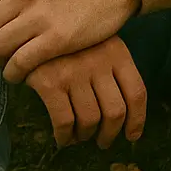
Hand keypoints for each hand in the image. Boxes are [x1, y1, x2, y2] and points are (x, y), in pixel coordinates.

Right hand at [25, 35, 146, 147]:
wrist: (33, 28)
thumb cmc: (70, 42)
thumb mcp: (100, 44)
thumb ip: (113, 69)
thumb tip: (120, 112)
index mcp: (118, 54)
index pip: (137, 93)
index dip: (137, 120)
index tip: (132, 135)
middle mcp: (100, 64)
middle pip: (115, 111)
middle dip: (110, 134)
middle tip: (103, 142)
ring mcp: (75, 73)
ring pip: (90, 120)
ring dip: (86, 136)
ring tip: (80, 137)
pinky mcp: (50, 83)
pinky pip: (64, 121)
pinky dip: (65, 137)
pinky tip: (62, 138)